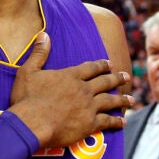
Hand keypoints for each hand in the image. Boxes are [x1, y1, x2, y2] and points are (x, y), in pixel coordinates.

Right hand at [8, 32, 131, 149]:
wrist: (31, 123)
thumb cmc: (27, 98)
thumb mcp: (28, 71)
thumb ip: (39, 53)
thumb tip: (44, 34)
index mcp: (70, 76)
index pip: (91, 68)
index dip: (101, 65)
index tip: (110, 64)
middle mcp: (83, 89)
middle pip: (105, 82)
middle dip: (117, 79)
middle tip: (127, 77)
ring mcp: (89, 107)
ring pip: (110, 101)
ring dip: (122, 100)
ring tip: (131, 99)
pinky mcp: (89, 124)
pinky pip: (107, 121)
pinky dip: (116, 121)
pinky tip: (123, 122)